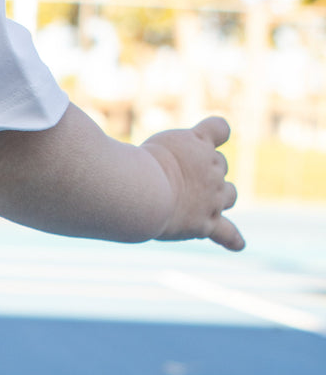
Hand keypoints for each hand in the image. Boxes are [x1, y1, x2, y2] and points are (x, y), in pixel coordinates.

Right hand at [141, 117, 244, 251]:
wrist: (144, 191)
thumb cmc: (136, 166)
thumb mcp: (145, 147)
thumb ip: (154, 154)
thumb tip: (137, 168)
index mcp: (199, 141)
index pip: (220, 129)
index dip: (214, 133)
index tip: (207, 136)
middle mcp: (212, 167)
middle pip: (221, 165)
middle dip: (202, 171)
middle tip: (169, 179)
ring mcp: (213, 197)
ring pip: (230, 195)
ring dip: (221, 197)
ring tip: (199, 203)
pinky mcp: (205, 223)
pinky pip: (226, 232)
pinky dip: (232, 239)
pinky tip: (239, 246)